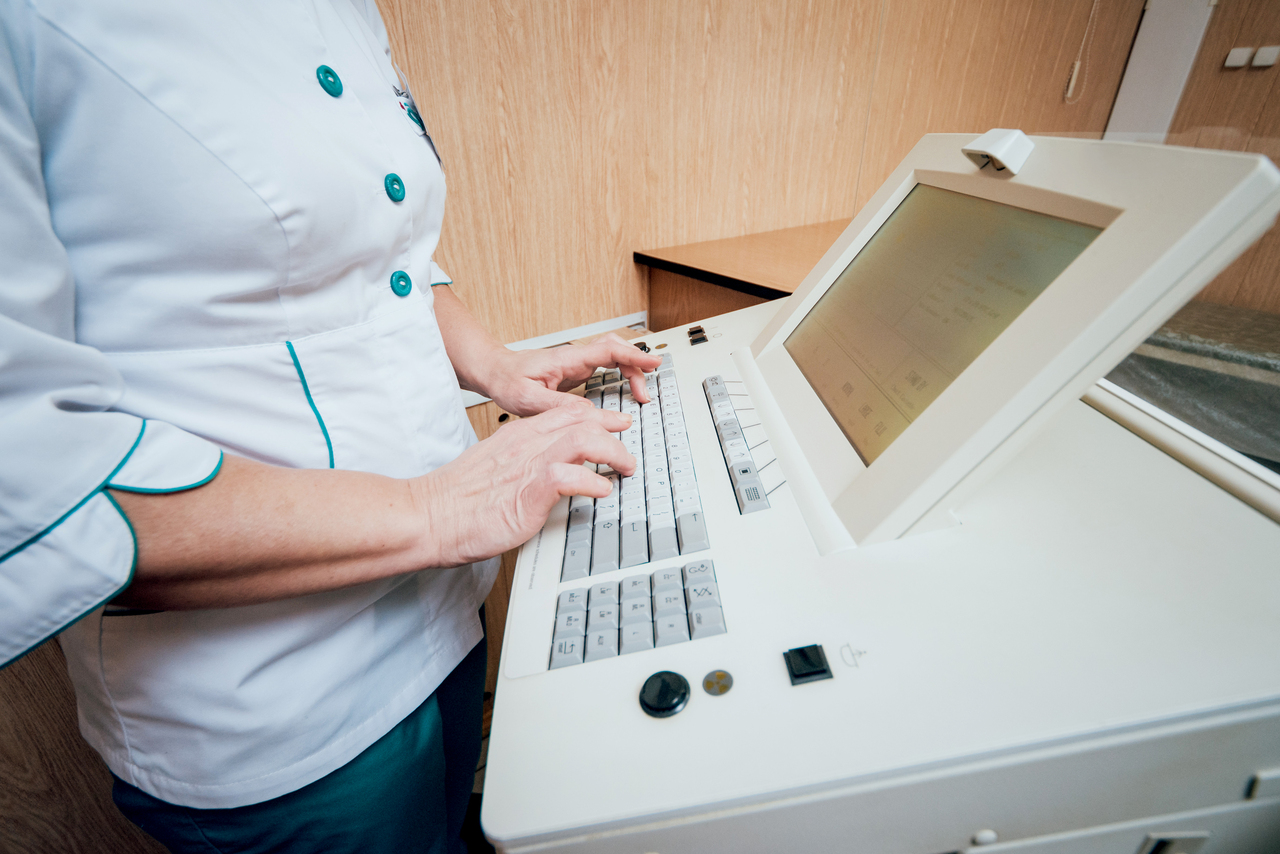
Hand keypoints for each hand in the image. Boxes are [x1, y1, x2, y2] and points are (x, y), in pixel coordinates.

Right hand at [409, 403, 635, 566]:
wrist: (429, 515)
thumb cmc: (456, 500)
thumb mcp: (494, 467)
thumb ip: (521, 462)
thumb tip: (546, 472)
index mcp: (517, 435)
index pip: (566, 413)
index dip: (597, 415)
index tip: (615, 423)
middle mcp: (526, 444)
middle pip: (581, 419)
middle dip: (612, 429)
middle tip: (629, 447)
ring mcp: (528, 465)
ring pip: (583, 439)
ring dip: (612, 452)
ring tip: (624, 467)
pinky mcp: (528, 491)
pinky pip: (569, 476)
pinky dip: (592, 482)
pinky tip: (602, 491)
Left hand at [481, 333, 662, 415]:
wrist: (496, 372)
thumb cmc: (507, 381)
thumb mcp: (527, 398)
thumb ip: (558, 405)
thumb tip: (589, 412)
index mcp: (567, 359)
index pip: (607, 350)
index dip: (633, 356)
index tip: (653, 362)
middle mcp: (575, 358)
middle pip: (617, 350)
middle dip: (637, 365)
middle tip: (648, 389)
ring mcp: (577, 363)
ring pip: (614, 356)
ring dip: (631, 371)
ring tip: (641, 394)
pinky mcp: (577, 371)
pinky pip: (607, 366)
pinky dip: (622, 374)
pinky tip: (627, 388)